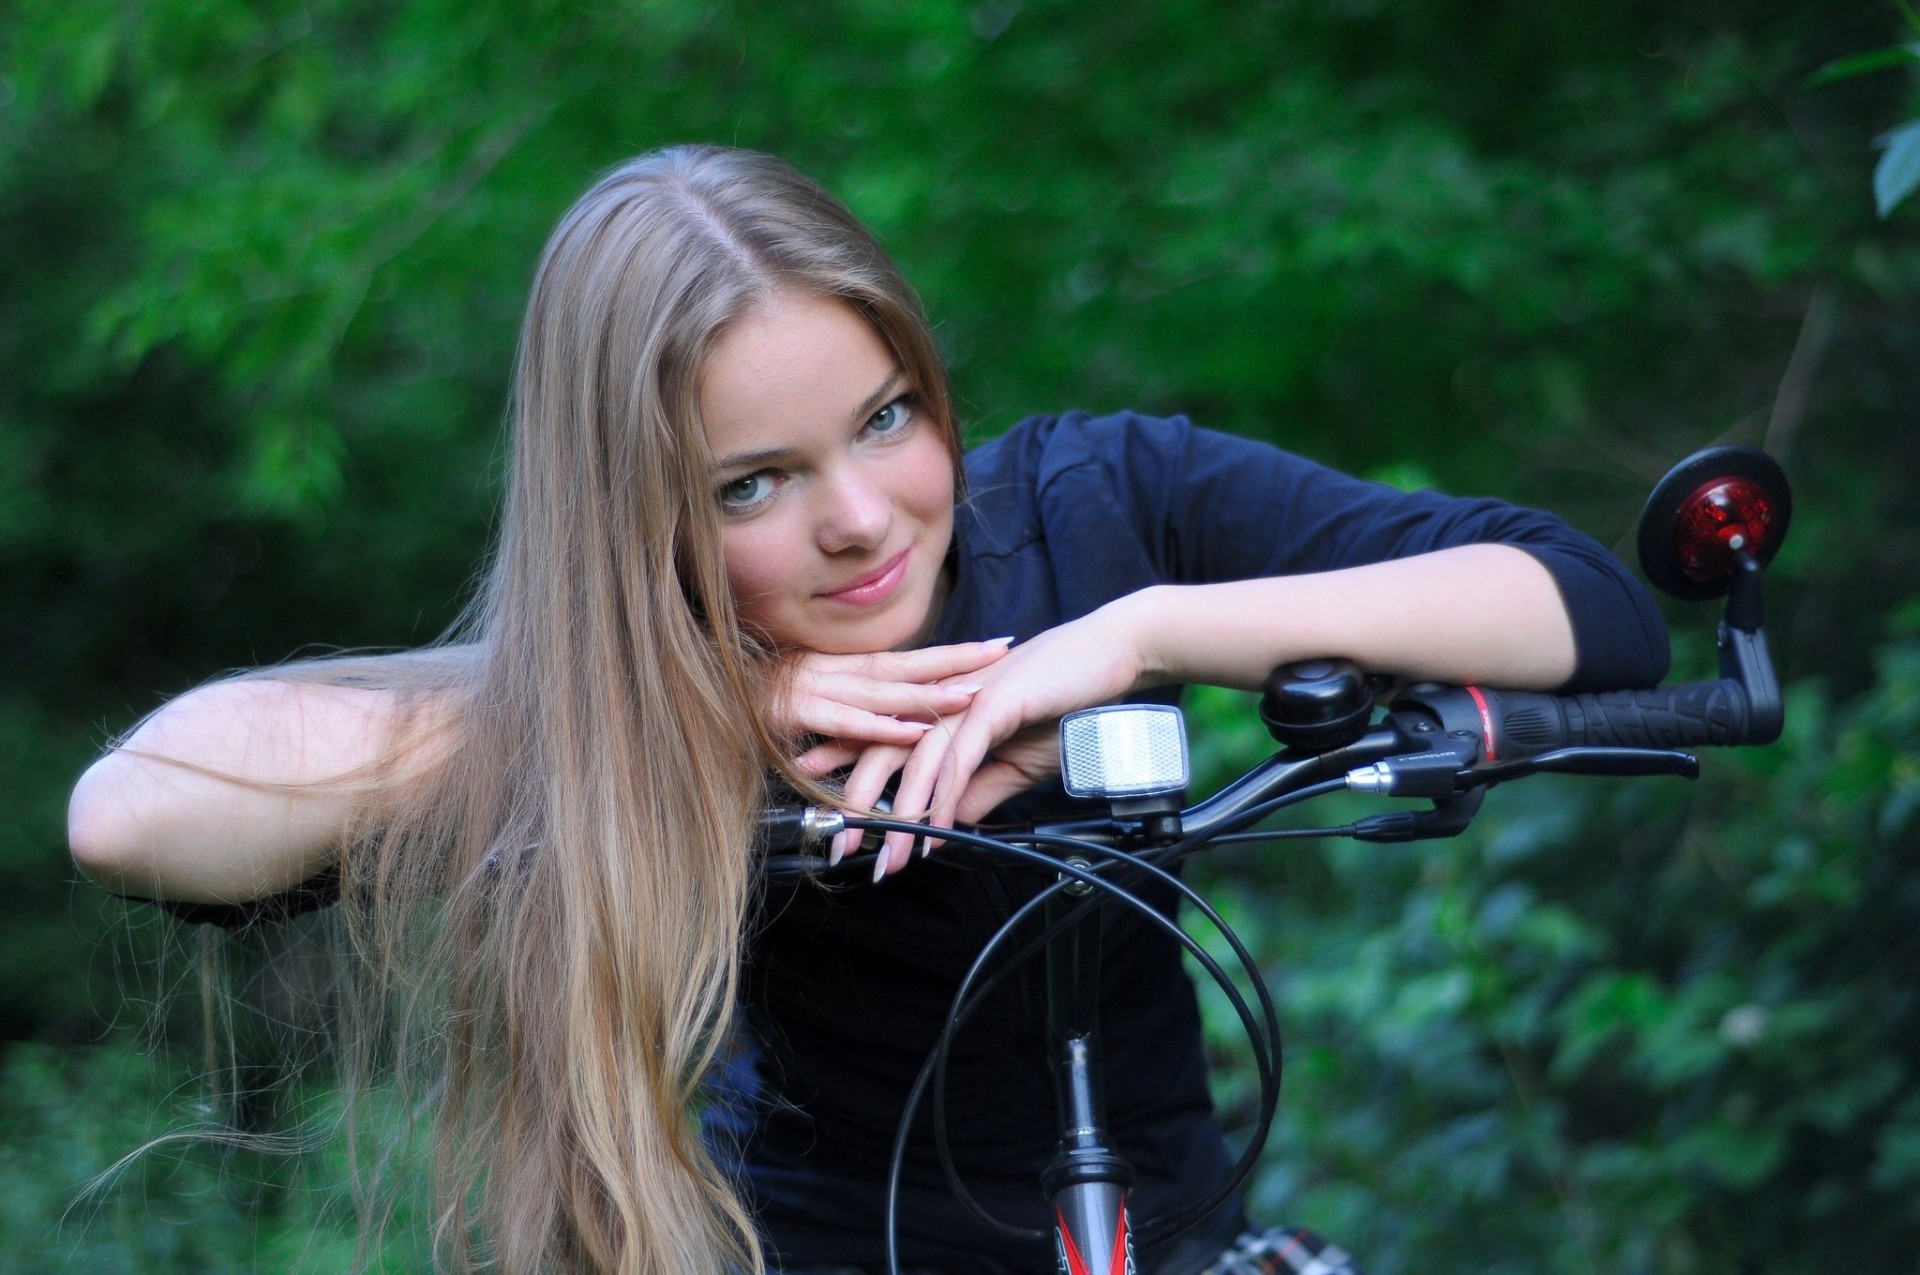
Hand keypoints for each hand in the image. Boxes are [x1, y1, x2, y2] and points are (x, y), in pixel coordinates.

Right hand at [771, 639, 1013, 774]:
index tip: (991, 649)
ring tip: (974, 695)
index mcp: (840, 667)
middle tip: (1002, 653)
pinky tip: (915, 731)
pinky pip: (848, 721)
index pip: (905, 658)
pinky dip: (883, 727)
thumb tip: (882, 721)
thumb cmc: (747, 700)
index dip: (948, 654)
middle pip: (907, 664)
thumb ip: (842, 710)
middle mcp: (835, 670)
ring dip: (931, 693)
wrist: (697, 690)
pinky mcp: (799, 711)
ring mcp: (818, 688)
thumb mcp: (804, 701)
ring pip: (885, 690)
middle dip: (957, 659)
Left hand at [855, 598, 1152, 877]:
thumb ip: (981, 787)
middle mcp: (940, 699)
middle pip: (881, 751)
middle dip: (856, 804)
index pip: (880, 741)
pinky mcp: (991, 701)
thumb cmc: (1065, 700)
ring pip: (914, 759)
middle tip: (838, 848)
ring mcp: (963, 698)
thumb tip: (953, 821)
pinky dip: (947, 796)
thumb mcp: (1016, 758)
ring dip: (901, 815)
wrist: (1111, 657)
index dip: (846, 773)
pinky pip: (960, 756)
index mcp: (940, 706)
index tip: (819, 808)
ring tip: (889, 857)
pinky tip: (939, 830)